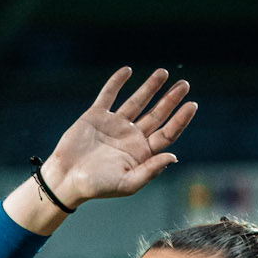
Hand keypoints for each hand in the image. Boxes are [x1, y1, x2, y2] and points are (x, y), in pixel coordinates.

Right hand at [42, 67, 196, 208]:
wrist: (65, 179)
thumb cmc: (96, 186)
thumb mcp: (127, 183)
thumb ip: (151, 170)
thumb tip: (174, 156)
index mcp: (141, 154)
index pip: (167, 133)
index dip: (180, 119)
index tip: (192, 104)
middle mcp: (130, 138)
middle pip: (157, 115)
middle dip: (171, 100)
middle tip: (184, 85)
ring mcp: (114, 125)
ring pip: (137, 101)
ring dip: (151, 87)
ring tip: (164, 72)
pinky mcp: (96, 116)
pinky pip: (109, 95)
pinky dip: (117, 82)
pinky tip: (128, 71)